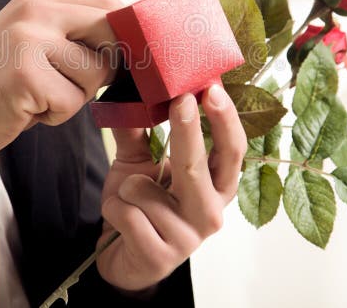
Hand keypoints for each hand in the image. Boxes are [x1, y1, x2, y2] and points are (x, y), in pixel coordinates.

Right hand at [0, 0, 121, 155]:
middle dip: (107, 65)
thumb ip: (73, 33)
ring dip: (74, 96)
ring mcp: (29, 40)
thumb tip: (134, 43)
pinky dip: (55, 115)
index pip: (108, 2)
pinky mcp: (26, 75)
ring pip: (96, 73)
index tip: (123, 59)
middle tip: (78, 83)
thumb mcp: (32, 41)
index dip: (126, 33)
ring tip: (39, 96)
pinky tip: (27, 109)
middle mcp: (36, 11)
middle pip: (111, 31)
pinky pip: (72, 102)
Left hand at [97, 84, 245, 291]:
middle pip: (198, 166)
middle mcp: (210, 213)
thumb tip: (132, 91)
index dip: (225, 120)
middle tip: (181, 99)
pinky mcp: (161, 257)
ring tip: (130, 201)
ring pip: (146, 190)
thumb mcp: (138, 164)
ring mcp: (188, 238)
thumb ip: (138, 131)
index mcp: (214, 187)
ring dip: (127, 188)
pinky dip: (115, 209)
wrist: (121, 256)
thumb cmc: (139, 206)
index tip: (212, 88)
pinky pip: (128, 214)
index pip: (231, 151)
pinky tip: (121, 223)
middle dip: (187, 130)